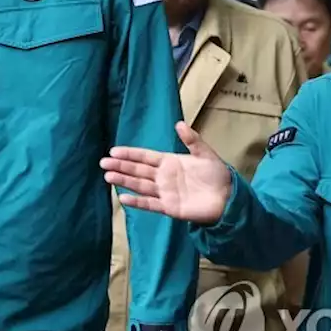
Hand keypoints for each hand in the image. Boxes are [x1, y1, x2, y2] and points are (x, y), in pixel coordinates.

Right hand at [101, 122, 232, 223]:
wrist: (228, 199)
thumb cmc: (217, 175)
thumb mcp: (205, 154)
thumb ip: (192, 140)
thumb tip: (179, 123)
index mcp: (169, 162)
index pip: (145, 157)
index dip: (130, 154)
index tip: (113, 151)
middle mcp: (163, 177)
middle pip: (138, 171)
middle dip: (120, 166)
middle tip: (103, 163)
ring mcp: (164, 193)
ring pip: (140, 186)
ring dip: (124, 181)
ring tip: (108, 176)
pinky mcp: (169, 207)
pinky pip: (150, 204)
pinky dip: (137, 202)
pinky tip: (123, 197)